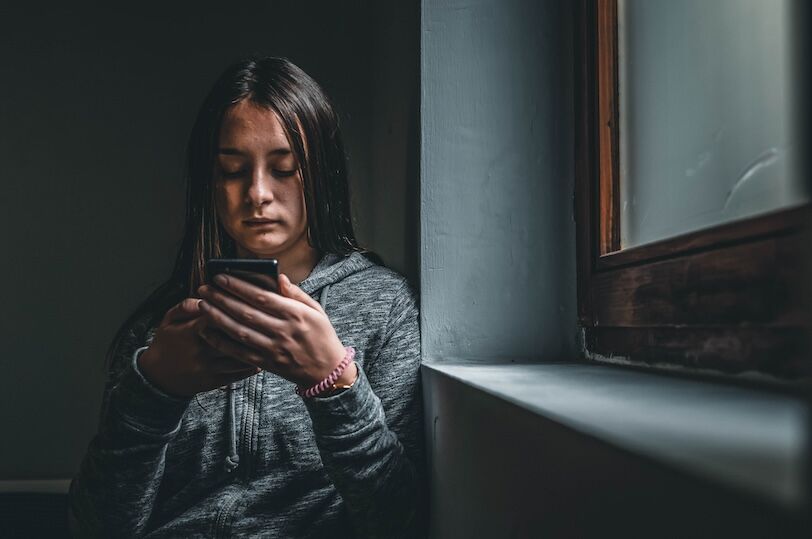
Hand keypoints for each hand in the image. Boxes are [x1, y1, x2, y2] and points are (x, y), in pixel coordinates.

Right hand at [137, 298, 260, 397]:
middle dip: (251, 329)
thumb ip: (184, 306)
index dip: (233, 310)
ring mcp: (208, 368)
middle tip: (268, 321)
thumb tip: (202, 297)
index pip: (216, 317)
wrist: (158, 377)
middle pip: (232, 337)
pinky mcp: (213, 382)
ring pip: (239, 357)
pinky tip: (262, 357)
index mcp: (190, 332)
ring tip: (269, 339)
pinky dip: (252, 366)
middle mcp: (201, 351)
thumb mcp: (168, 320)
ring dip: (257, 348)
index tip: (247, 303)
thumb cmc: (167, 344)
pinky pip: (237, 374)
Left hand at [196, 273, 354, 387]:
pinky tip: (207, 332)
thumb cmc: (322, 336)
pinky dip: (222, 343)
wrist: (327, 371)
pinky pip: (239, 352)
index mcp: (295, 314)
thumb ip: (296, 293)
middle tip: (204, 288)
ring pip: (239, 331)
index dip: (238, 286)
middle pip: (245, 312)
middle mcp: (283, 330)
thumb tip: (279, 277)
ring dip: (217, 318)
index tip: (221, 277)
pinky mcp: (266, 363)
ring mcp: (273, 348)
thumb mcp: (317, 310)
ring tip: (202, 305)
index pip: (261, 296)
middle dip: (221, 298)